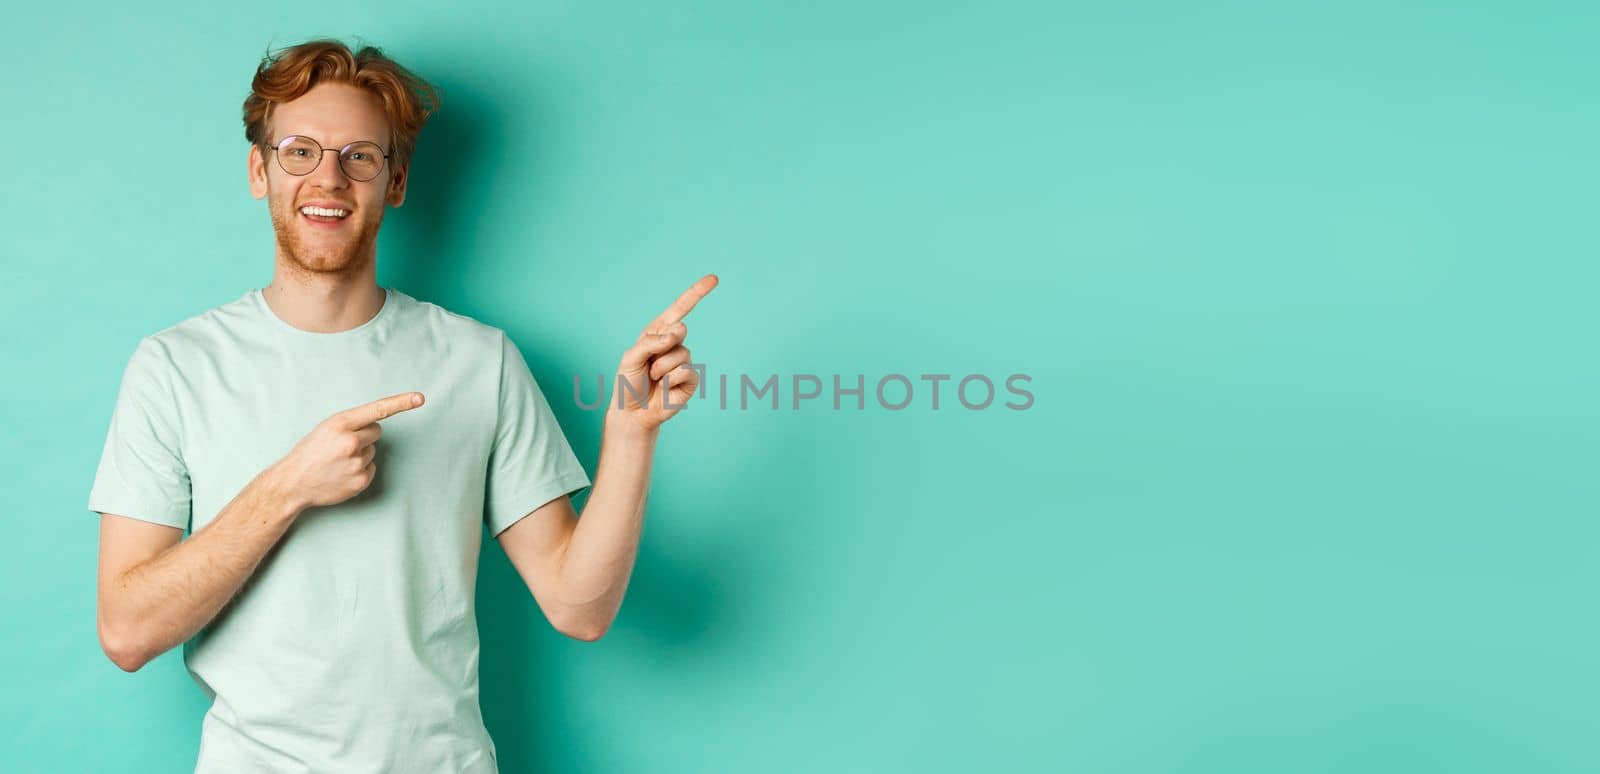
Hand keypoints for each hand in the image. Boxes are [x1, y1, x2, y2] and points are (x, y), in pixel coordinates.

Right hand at [268, 391, 425, 509]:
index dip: (401, 402)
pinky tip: (342, 473)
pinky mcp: (361, 480)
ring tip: (338, 461)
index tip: (419, 398)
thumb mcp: (326, 428)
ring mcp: (356, 462)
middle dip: (364, 435)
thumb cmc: (310, 452)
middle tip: (342, 445)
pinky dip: (360, 470)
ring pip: (373, 451)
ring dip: (360, 454)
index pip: (377, 410)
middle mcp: (350, 442)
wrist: (293, 482)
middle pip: (377, 431)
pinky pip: (371, 468)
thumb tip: (377, 427)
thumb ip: (351, 424)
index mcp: (340, 424)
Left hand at [611, 274, 718, 431]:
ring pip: (681, 354)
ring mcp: (683, 362)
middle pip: (680, 330)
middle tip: (650, 363)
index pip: (680, 309)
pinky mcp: (690, 380)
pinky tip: (664, 389)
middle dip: (664, 344)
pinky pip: (686, 372)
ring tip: (653, 379)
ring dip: (662, 369)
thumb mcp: (630, 357)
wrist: (633, 412)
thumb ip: (650, 342)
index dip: (697, 293)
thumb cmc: (628, 382)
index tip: (714, 279)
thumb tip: (677, 333)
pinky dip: (671, 380)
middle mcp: (673, 344)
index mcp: (658, 333)